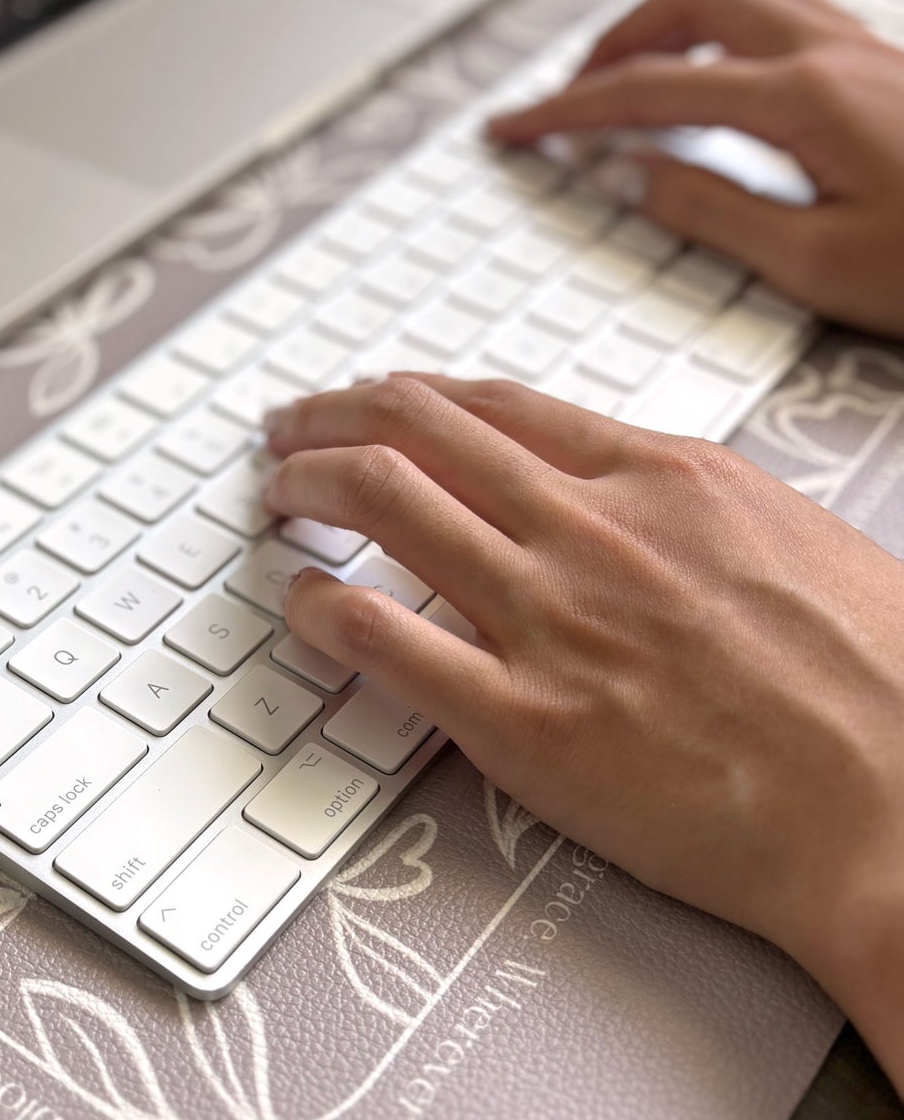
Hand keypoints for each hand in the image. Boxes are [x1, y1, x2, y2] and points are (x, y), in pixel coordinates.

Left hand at [265, 373, 903, 1088]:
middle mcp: (594, 530)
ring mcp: (552, 620)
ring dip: (306, 484)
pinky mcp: (524, 723)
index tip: (365, 403)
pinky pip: (383, 636)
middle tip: (288, 431)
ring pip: (384, 502)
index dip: (404, 396)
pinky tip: (300, 604)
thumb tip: (601, 486)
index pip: (490, 405)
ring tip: (275, 494)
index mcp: (663, 478)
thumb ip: (677, 505)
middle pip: (417, 431)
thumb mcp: (782, 541)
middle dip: (331, 419)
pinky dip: (319, 606)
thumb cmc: (873, 687)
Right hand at [488, 0, 903, 339]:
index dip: (567, 110)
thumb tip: (630, 175)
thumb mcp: (813, 262)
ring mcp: (865, 48)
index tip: (514, 129)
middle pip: (692, 1)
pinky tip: (719, 77)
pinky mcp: (885, 64)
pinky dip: (724, 30)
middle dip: (613, 42)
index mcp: (802, 100)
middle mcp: (833, 53)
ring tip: (630, 78)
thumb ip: (710, 210)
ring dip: (670, 23)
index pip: (649, 89)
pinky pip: (785, 12)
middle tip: (568, 101)